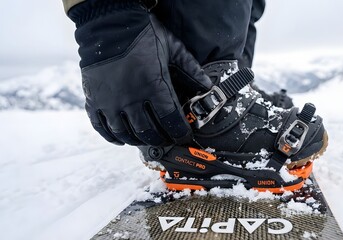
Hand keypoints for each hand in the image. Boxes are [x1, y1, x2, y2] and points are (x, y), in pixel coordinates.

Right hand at [71, 2, 211, 145]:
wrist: (108, 22)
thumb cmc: (143, 34)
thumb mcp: (173, 48)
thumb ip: (191, 69)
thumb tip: (208, 87)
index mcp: (154, 87)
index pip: (171, 122)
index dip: (180, 133)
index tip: (184, 135)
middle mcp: (131, 99)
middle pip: (150, 133)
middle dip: (162, 139)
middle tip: (168, 138)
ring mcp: (110, 102)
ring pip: (126, 134)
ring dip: (140, 140)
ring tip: (148, 138)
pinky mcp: (94, 100)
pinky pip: (102, 128)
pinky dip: (113, 137)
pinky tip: (122, 137)